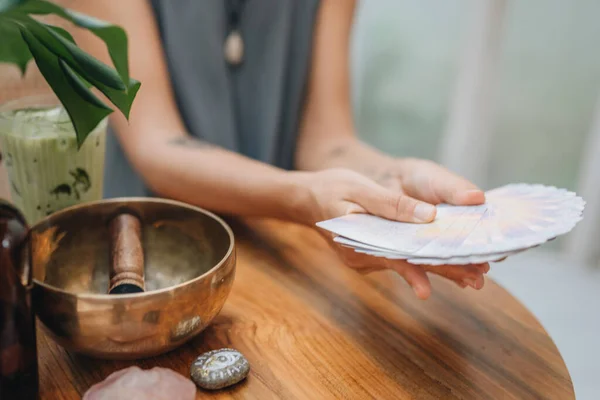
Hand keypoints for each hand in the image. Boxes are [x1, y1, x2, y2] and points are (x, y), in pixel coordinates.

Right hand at [297, 168, 487, 298]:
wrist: (305, 199)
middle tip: (479, 280)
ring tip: (473, 276)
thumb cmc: (329, 189)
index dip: (435, 265)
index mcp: (360, 243)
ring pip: (407, 263)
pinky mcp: (371, 253)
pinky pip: (400, 257)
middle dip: (445, 271)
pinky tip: (447, 261)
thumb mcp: (359, 189)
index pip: (404, 258)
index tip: (464, 273)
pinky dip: (422, 258)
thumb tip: (429, 215)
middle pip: (410, 265)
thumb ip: (392, 204)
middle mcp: (364, 257)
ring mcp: (367, 258)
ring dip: (438, 266)